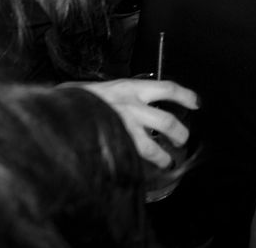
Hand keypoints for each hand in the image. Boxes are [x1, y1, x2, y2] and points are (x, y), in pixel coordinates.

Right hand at [72, 77, 198, 167]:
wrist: (58, 107)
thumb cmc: (84, 98)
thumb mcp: (110, 88)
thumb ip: (130, 97)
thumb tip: (150, 108)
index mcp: (131, 88)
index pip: (167, 88)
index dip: (185, 95)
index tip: (196, 103)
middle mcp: (129, 105)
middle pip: (166, 120)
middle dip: (179, 132)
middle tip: (182, 139)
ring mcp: (120, 126)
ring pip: (151, 145)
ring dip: (162, 156)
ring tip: (166, 161)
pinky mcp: (110, 142)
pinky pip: (131, 156)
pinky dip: (139, 163)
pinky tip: (141, 167)